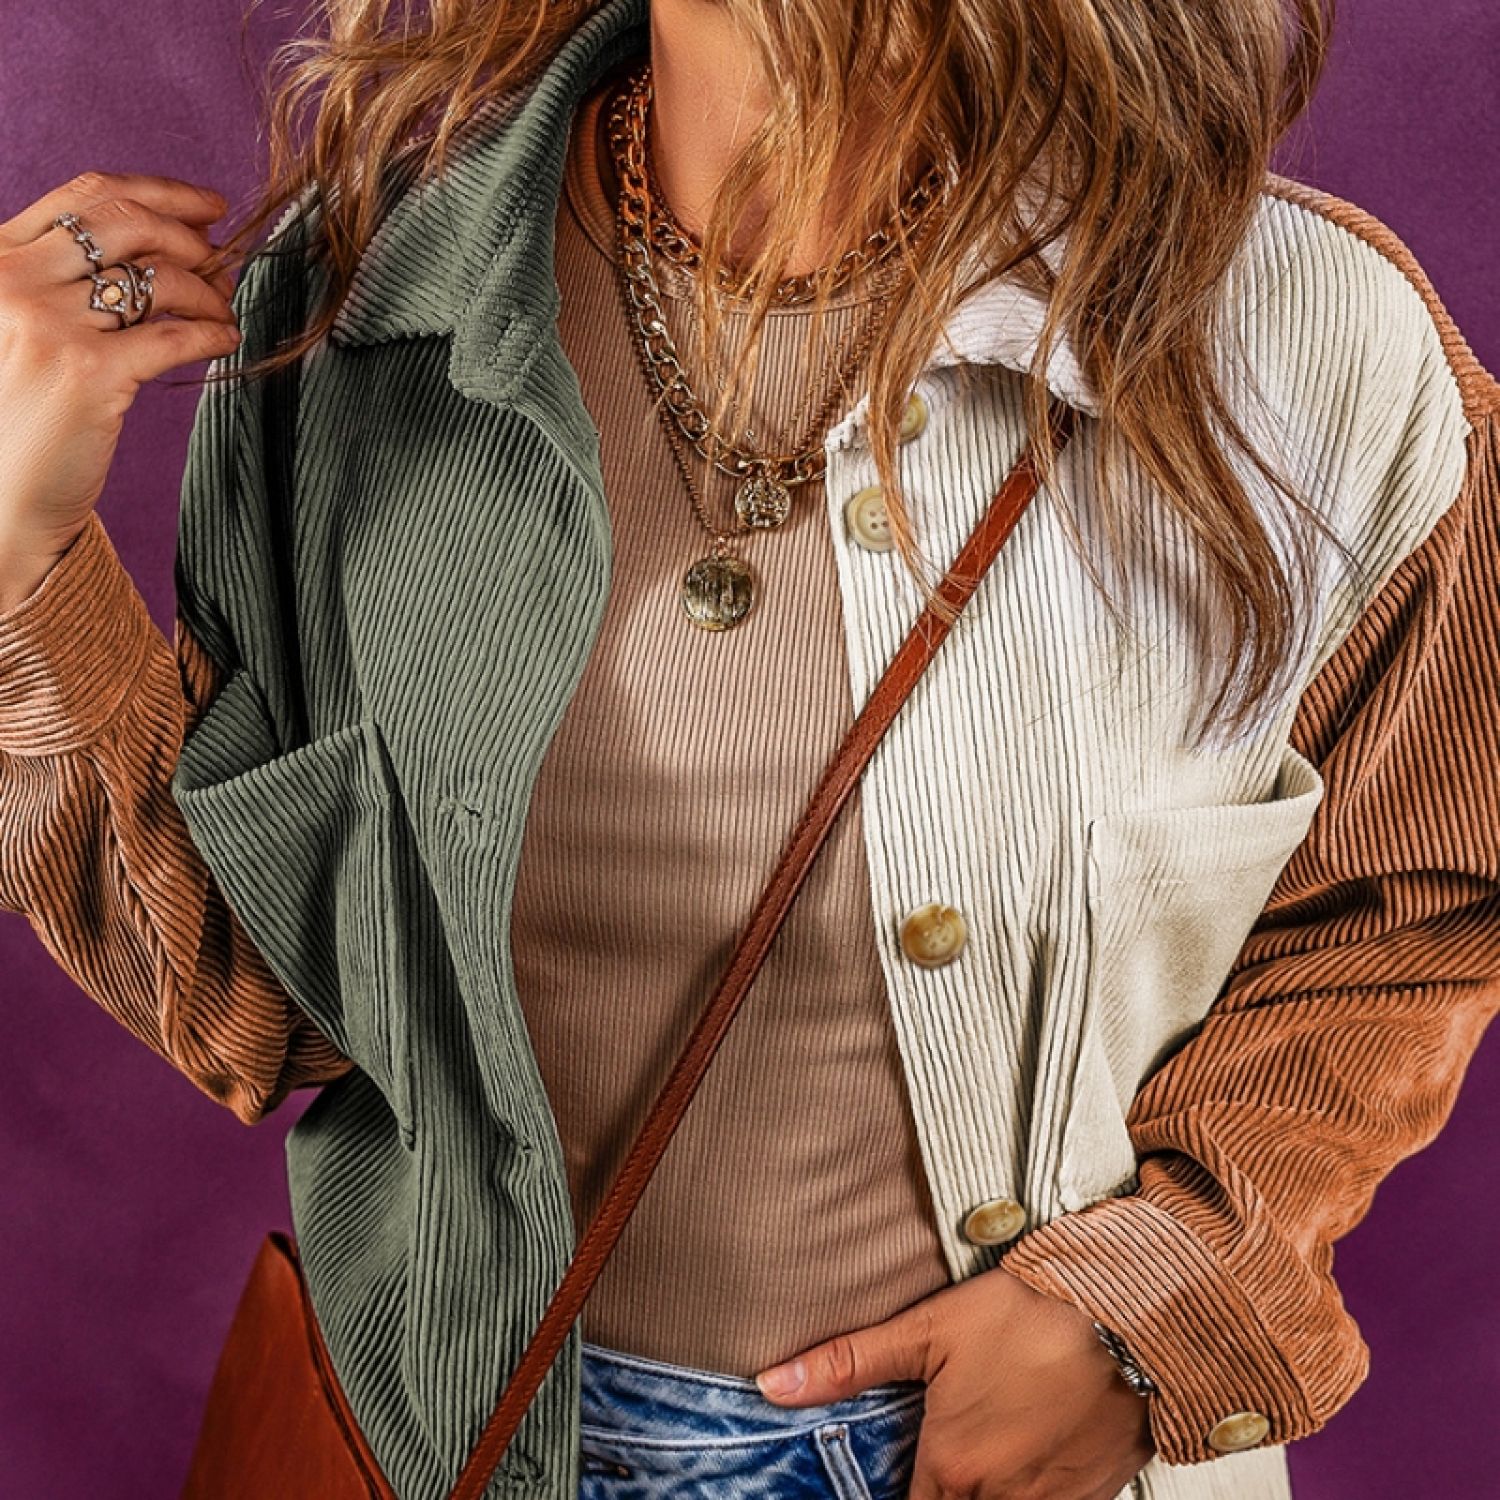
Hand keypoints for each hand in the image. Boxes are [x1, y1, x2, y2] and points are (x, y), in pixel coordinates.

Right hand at [0, 170, 241, 567]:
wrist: (1, 493)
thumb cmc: (22, 412)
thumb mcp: (26, 324)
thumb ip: (70, 281)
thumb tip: (176, 244)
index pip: (87, 196)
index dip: (160, 194)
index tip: (208, 207)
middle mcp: (14, 280)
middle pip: (128, 225)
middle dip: (191, 236)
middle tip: (224, 262)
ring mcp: (48, 323)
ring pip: (159, 279)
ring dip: (207, 289)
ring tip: (223, 308)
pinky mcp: (88, 373)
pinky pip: (175, 336)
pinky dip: (212, 333)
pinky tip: (226, 340)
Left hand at [753, 1264, 1154, 1498]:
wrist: (1132, 1314)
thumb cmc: (1028, 1314)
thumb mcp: (931, 1327)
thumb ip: (850, 1362)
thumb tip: (771, 1385)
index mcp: (953, 1469)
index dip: (891, 1498)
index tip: (896, 1475)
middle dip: (942, 1492)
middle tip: (944, 1454)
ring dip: (985, 1494)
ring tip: (981, 1453)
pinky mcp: (1096, 1498)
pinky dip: (1031, 1493)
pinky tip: (1026, 1455)